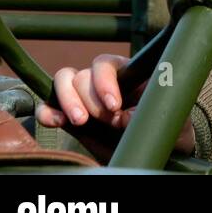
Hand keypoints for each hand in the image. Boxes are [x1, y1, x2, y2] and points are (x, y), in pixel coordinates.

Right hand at [35, 53, 195, 157]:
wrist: (154, 149)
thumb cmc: (163, 125)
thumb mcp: (163, 116)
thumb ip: (147, 112)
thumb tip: (123, 117)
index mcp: (128, 73)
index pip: (106, 63)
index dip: (104, 82)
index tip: (115, 106)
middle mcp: (103, 81)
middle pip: (82, 75)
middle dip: (91, 100)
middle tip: (106, 120)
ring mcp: (84, 97)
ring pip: (63, 81)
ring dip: (68, 101)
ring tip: (80, 122)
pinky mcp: (70, 116)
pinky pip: (48, 106)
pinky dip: (47, 112)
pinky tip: (57, 123)